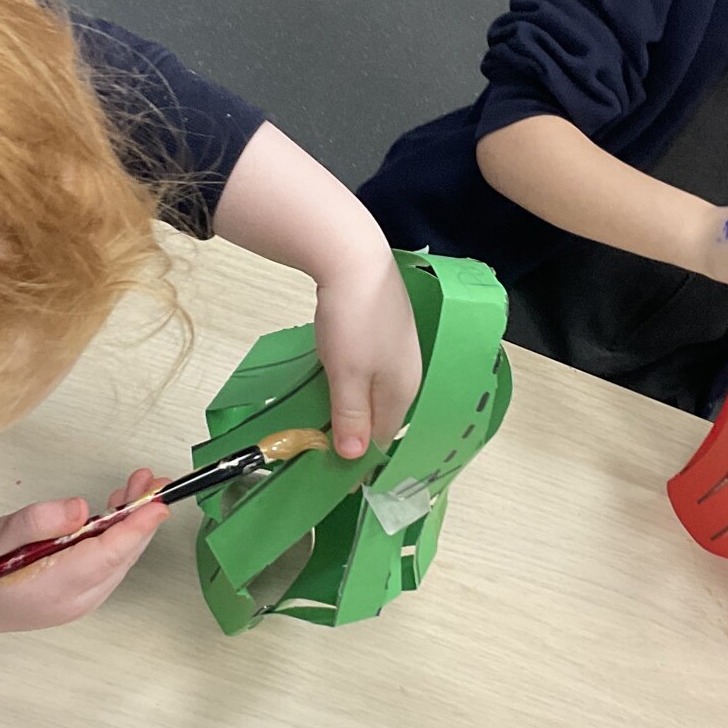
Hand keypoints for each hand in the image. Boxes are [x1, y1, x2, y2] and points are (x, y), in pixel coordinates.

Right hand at [0, 469, 169, 644]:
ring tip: (137, 488)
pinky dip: (117, 539)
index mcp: (58, 583)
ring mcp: (81, 601)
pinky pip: (108, 565)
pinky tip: (114, 514)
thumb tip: (80, 508)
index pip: (109, 553)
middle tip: (152, 481)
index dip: (137, 526)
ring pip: (118, 560)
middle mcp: (77, 598)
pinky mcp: (79, 597)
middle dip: (140, 517)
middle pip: (121, 555)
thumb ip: (38, 521)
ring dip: (131, 525)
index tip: (158, 502)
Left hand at [314, 254, 422, 458]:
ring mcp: (397, 349)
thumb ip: (351, 416)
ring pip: (373, 391)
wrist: (355, 257)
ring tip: (324, 412)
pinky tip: (335, 376)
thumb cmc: (353, 321)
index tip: (331, 470)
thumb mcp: (348, 376)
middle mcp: (407, 373)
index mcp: (403, 390)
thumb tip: (354, 457)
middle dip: (356, 431)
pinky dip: (351, 380)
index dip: (358, 455)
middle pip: (380, 414)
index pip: (383, 437)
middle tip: (321, 443)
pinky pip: (368, 369)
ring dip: (351, 405)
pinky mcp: (383, 329)